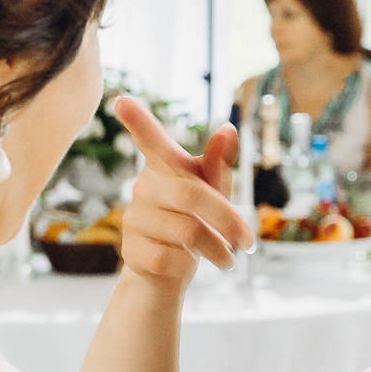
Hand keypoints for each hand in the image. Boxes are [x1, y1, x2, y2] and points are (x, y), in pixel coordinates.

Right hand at [111, 96, 252, 287]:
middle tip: (248, 242)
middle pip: (191, 196)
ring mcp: (133, 218)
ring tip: (227, 259)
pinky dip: (189, 265)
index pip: (151, 140)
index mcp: (163, 166)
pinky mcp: (129, 250)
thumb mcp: (212, 192)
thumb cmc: (195, 221)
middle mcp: (143, 187)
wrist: (170, 271)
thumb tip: (229, 128)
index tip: (122, 100)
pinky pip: (168, 257)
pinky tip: (190, 265)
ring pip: (186, 232)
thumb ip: (218, 164)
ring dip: (216, 249)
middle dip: (226, 220)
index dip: (139, 122)